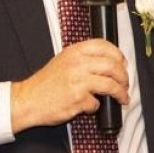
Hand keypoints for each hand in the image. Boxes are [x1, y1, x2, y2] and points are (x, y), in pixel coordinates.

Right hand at [9, 39, 129, 132]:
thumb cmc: (45, 83)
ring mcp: (78, 81)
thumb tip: (109, 62)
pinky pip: (96, 103)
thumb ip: (83, 58)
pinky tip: (91, 107)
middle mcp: (78, 63)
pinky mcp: (78, 98)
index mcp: (74, 51)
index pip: (104, 46)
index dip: (118, 55)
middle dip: (124, 77)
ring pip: (111, 85)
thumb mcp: (63, 61)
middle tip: (125, 84)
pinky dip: (96, 107)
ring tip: (122, 98)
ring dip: (120, 93)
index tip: (123, 63)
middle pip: (113, 66)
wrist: (28, 100)